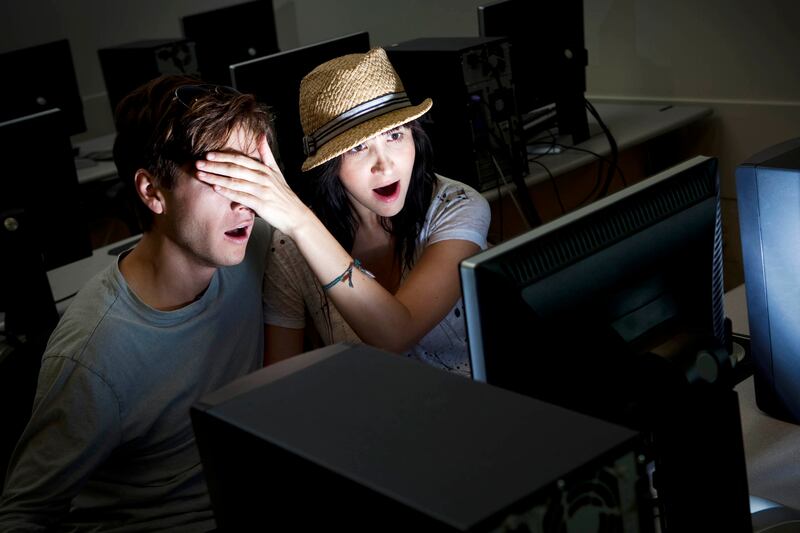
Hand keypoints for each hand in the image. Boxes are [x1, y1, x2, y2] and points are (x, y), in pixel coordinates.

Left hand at [194, 135, 311, 234]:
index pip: (241, 160)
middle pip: (235, 169)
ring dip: (217, 178)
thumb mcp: (277, 171)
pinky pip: (241, 196)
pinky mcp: (261, 204)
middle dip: (215, 166)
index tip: (208, 154)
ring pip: (235, 182)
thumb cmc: (284, 195)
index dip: (224, 156)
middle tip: (199, 163)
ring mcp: (262, 190)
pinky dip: (228, 192)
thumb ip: (266, 154)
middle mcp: (263, 178)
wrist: (296, 215)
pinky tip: (216, 189)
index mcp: (264, 169)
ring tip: (201, 175)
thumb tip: (261, 135)